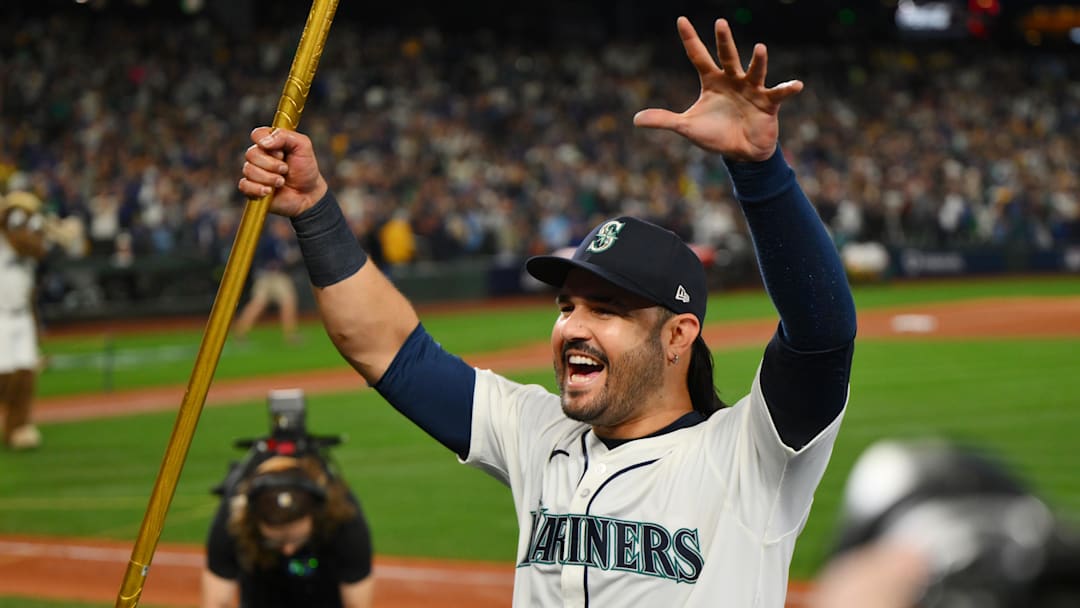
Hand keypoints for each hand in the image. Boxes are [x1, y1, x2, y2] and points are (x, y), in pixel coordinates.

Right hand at [238, 127, 327, 216]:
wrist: (308, 194)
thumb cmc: (306, 169)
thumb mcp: (303, 146)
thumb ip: (285, 136)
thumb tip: (263, 142)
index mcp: (270, 142)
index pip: (257, 135)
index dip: (265, 142)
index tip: (280, 151)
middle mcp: (259, 156)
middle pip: (251, 154)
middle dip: (271, 164)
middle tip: (285, 169)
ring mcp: (254, 172)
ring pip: (248, 170)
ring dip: (268, 178)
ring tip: (282, 182)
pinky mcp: (251, 188)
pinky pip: (244, 185)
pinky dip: (257, 189)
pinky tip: (269, 191)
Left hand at [634, 17, 802, 161]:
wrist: (741, 152)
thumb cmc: (715, 135)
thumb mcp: (687, 127)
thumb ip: (664, 120)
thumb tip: (635, 120)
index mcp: (712, 81)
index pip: (698, 56)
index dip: (690, 39)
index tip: (681, 20)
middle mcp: (733, 80)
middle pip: (727, 57)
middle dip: (724, 41)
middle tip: (720, 23)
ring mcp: (752, 89)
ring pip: (754, 71)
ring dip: (758, 61)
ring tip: (760, 48)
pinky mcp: (768, 103)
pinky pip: (779, 94)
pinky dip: (787, 89)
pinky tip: (796, 84)